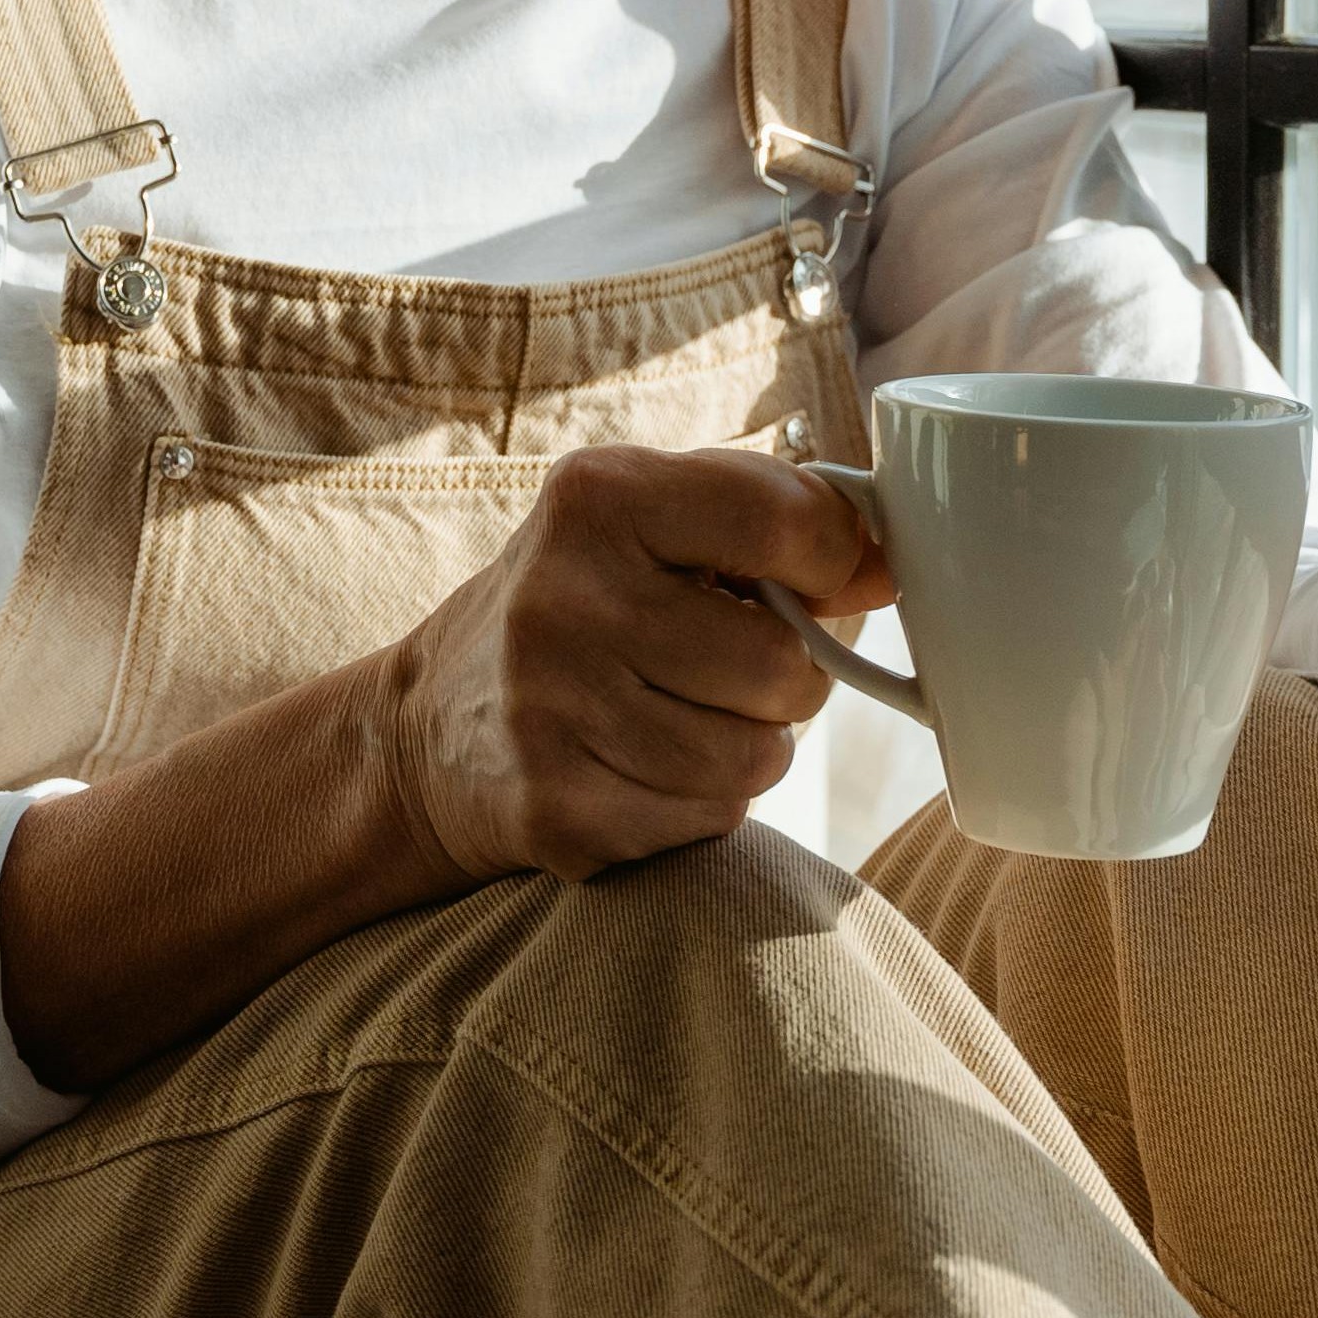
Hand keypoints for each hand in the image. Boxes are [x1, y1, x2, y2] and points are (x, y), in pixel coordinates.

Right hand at [359, 443, 887, 882]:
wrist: (427, 727)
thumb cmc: (581, 605)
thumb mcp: (646, 521)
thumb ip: (769, 516)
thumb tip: (890, 562)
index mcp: (596, 498)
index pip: (785, 520)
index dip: (835, 558)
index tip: (820, 574)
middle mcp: (566, 599)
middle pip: (783, 664)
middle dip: (783, 674)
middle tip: (728, 664)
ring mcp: (553, 712)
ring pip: (757, 757)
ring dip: (745, 745)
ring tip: (680, 717)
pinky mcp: (557, 812)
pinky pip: (711, 819)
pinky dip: (700, 803)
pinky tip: (641, 768)